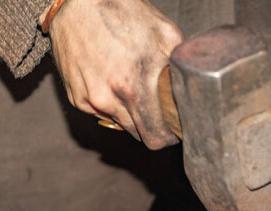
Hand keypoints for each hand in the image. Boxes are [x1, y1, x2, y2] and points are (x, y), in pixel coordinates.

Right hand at [42, 0, 182, 148]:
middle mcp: (107, 99)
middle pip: (138, 134)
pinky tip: (116, 82)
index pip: (154, 137)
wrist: (78, 0)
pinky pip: (101, 113)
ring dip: (132, 115)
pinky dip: (112, 105)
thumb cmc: (124, 13)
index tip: (174, 130)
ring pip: (120, 124)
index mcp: (132, 88)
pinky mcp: (74, 96)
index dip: (168, 137)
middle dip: (152, 126)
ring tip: (138, 89)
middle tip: (160, 109)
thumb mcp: (166, 35)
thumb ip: (181, 68)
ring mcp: (88, 99)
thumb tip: (195, 91)